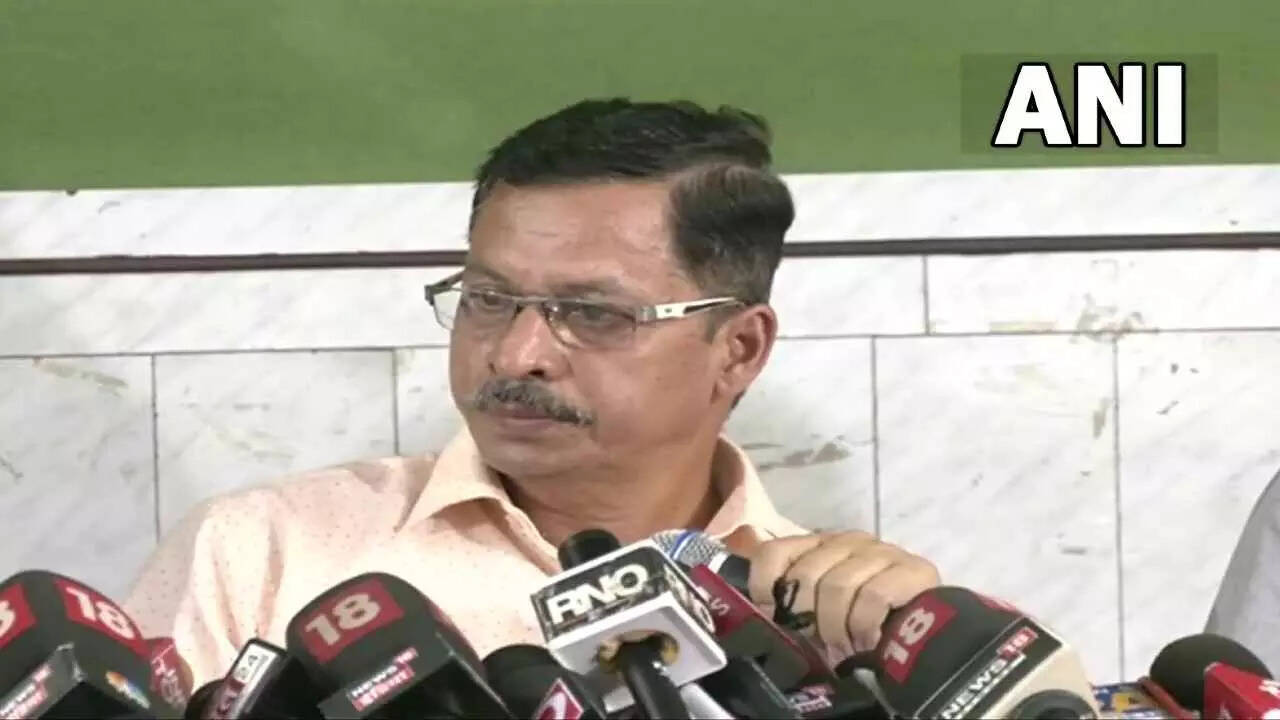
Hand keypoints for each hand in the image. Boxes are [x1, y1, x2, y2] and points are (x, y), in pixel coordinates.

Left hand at [745, 531, 939, 655]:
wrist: (930, 630)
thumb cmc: (865, 622)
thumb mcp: (822, 612)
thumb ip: (794, 604)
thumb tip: (761, 615)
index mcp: (820, 545)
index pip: (774, 552)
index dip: (764, 586)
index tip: (773, 617)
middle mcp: (849, 540)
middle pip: (805, 575)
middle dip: (808, 618)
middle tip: (822, 641)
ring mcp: (882, 551)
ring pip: (837, 587)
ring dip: (837, 627)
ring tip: (847, 645)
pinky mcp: (913, 569)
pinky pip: (872, 597)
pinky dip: (864, 626)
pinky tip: (870, 639)